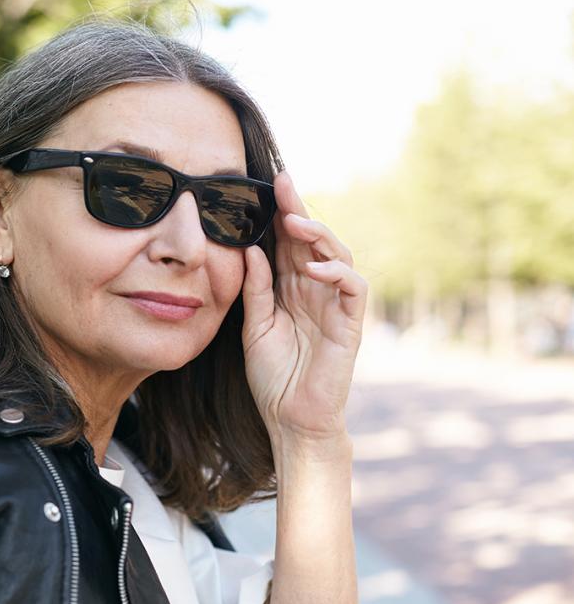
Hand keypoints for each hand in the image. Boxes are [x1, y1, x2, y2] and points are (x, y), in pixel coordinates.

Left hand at [241, 171, 367, 445]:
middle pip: (313, 241)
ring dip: (318, 235)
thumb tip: (250, 249)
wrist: (290, 420)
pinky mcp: (350, 325)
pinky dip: (336, 272)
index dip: (283, 213)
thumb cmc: (273, 377)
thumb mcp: (254, 327)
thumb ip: (256, 289)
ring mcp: (335, 305)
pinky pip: (353, 288)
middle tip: (283, 185)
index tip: (270, 183)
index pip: (289, 243)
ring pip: (338, 255)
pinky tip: (313, 267)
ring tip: (294, 222)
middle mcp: (315, 290)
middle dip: (300, 210)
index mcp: (291, 289)